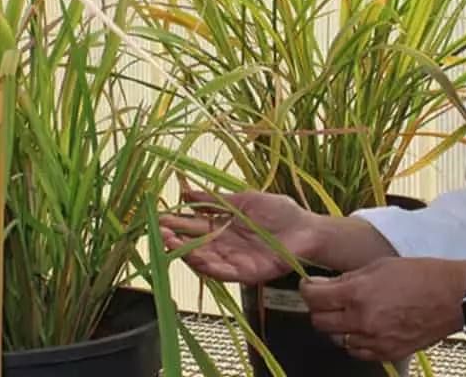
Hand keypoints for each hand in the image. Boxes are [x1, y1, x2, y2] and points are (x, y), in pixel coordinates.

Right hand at [160, 190, 320, 284]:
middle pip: (194, 244)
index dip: (177, 223)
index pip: (194, 226)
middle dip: (175, 239)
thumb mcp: (243, 200)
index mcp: (223, 227)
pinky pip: (224, 272)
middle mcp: (225, 245)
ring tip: (170, 243)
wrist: (307, 228)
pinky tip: (195, 258)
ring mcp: (235, 260)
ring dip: (186, 253)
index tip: (159, 217)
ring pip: (204, 260)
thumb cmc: (280, 212)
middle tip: (158, 231)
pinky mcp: (247, 273)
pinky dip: (208, 266)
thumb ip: (215, 200)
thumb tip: (185, 192)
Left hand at [299, 257, 465, 362]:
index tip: (309, 286)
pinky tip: (362, 328)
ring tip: (347, 313)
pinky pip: (356, 352)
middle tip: (325, 299)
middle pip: (320, 321)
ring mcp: (374, 340)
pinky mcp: (387, 353)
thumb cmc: (419, 275)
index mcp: (358, 293)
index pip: (314, 298)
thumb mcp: (378, 266)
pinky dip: (354, 341)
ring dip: (336, 326)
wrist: (451, 296)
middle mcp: (362, 320)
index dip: (307, 290)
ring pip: (337, 339)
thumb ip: (347, 278)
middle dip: (318, 308)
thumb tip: (323, 285)